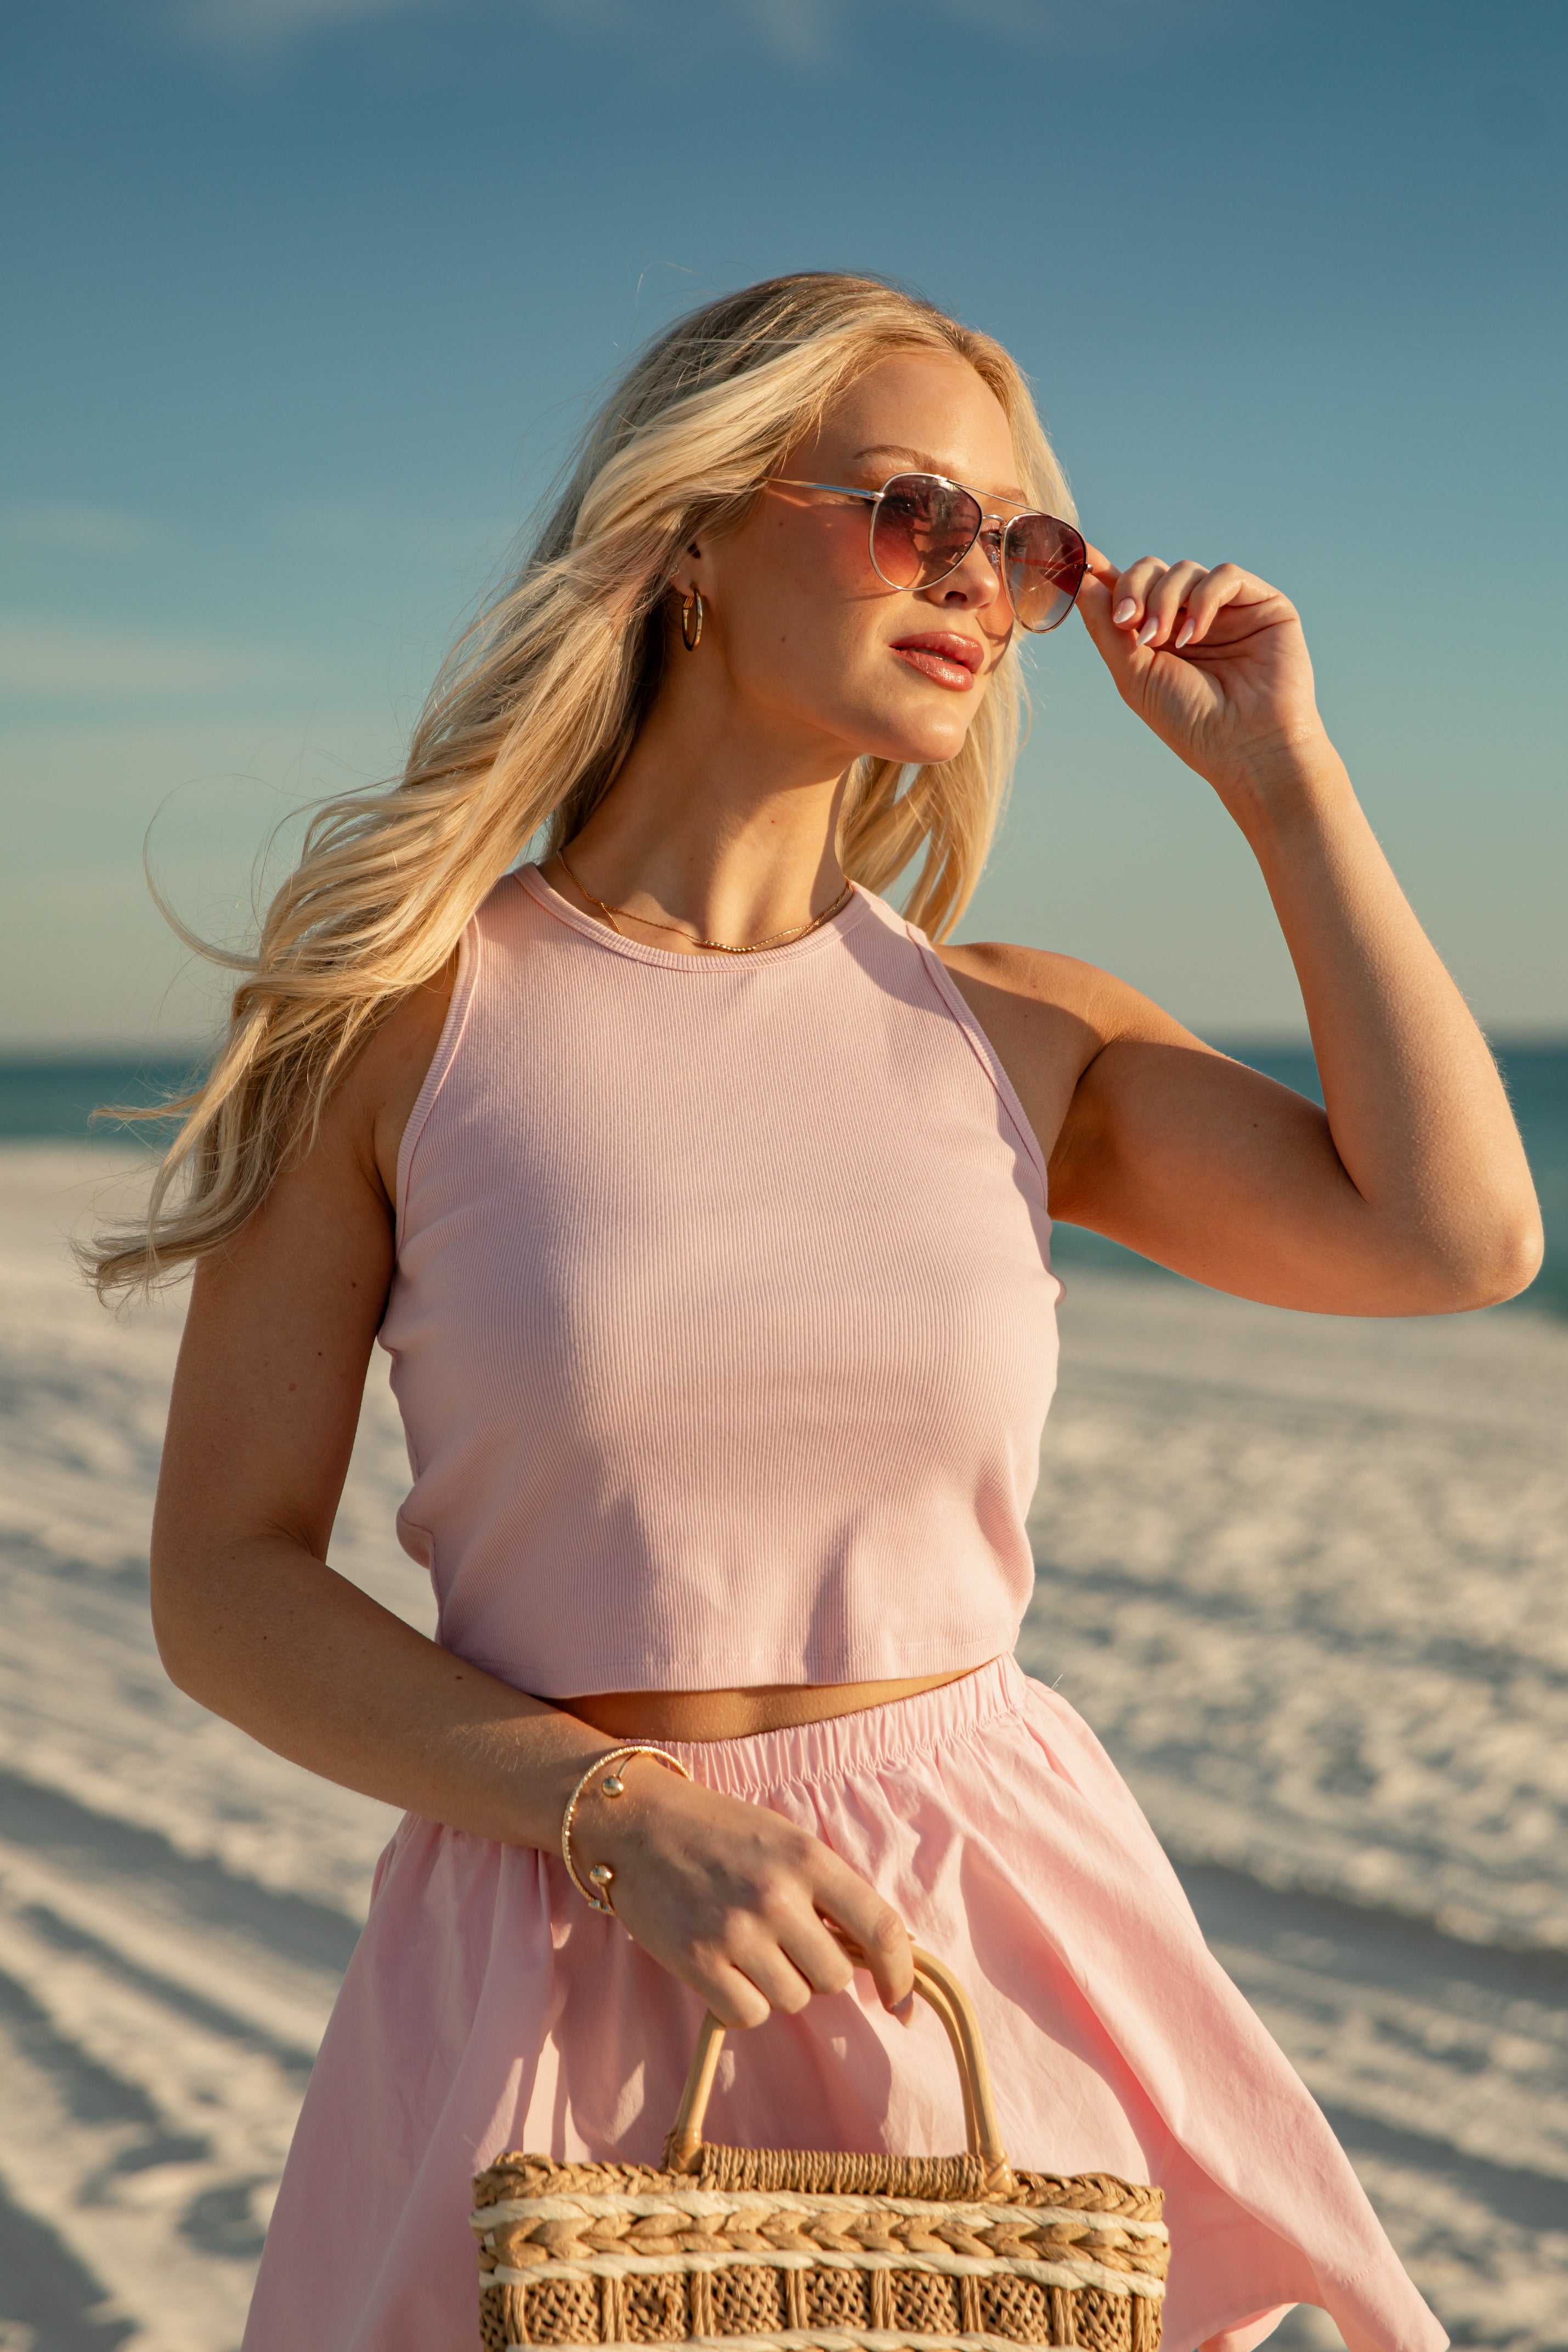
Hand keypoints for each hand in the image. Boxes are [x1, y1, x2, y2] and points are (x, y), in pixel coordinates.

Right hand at [573, 1759, 913, 2028]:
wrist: (636, 1824)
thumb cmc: (718, 1831)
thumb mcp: (785, 1840)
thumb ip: (829, 1889)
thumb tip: (878, 1952)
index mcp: (808, 1858)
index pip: (879, 1929)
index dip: (899, 1973)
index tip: (898, 1997)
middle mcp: (778, 1896)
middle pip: (835, 1977)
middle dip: (818, 1970)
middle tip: (787, 1944)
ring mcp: (737, 1932)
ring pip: (793, 2000)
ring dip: (778, 1985)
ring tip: (749, 1948)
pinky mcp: (699, 1962)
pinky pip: (748, 2015)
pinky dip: (742, 2002)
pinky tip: (724, 1968)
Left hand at [1077, 549, 1330, 801]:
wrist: (1245, 746)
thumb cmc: (1190, 721)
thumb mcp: (1133, 675)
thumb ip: (1105, 627)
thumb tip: (1082, 580)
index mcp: (1158, 635)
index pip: (1127, 590)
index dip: (1101, 570)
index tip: (1076, 555)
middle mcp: (1190, 617)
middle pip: (1152, 570)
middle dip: (1134, 589)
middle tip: (1129, 623)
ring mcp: (1226, 608)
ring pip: (1184, 569)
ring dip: (1166, 599)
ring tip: (1166, 641)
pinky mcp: (1262, 603)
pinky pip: (1225, 575)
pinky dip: (1203, 599)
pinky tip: (1195, 635)